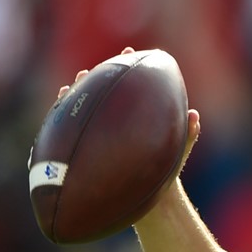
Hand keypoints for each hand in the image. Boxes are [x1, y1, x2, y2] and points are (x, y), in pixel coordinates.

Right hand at [57, 47, 201, 178]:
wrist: (151, 200)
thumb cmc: (165, 173)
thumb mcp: (178, 151)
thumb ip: (187, 135)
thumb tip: (193, 115)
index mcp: (133, 118)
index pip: (129, 86)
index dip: (128, 66)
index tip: (129, 51)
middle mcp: (115, 125)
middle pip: (101, 94)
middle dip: (94, 79)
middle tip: (88, 69)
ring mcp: (100, 137)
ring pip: (82, 112)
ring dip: (74, 98)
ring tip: (71, 85)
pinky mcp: (88, 153)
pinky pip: (71, 137)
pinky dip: (63, 126)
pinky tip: (58, 111)